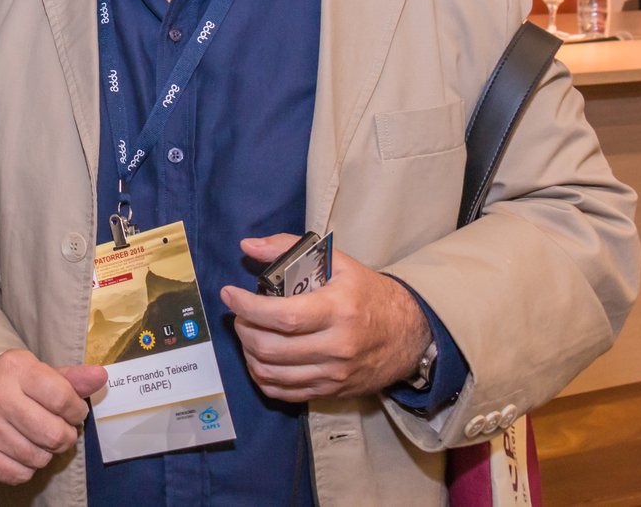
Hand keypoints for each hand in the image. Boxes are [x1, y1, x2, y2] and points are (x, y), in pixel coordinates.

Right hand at [0, 349, 106, 484]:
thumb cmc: (11, 385)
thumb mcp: (38, 373)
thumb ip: (71, 378)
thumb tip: (100, 377)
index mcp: (14, 368)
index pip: (63, 398)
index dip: (77, 411)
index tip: (74, 412)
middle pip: (54, 434)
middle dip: (65, 436)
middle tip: (60, 429)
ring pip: (39, 458)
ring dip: (47, 452)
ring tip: (38, 437)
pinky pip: (22, 474)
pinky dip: (28, 467)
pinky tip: (20, 449)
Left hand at [219, 233, 431, 402]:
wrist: (411, 333)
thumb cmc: (369, 294)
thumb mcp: (338, 263)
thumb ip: (289, 249)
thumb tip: (248, 246)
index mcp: (338, 310)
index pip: (283, 316)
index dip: (248, 307)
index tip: (229, 294)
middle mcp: (337, 347)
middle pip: (272, 348)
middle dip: (244, 329)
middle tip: (240, 314)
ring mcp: (335, 374)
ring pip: (273, 374)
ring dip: (249, 353)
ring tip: (248, 333)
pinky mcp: (333, 391)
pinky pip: (285, 393)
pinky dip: (263, 378)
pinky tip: (259, 359)